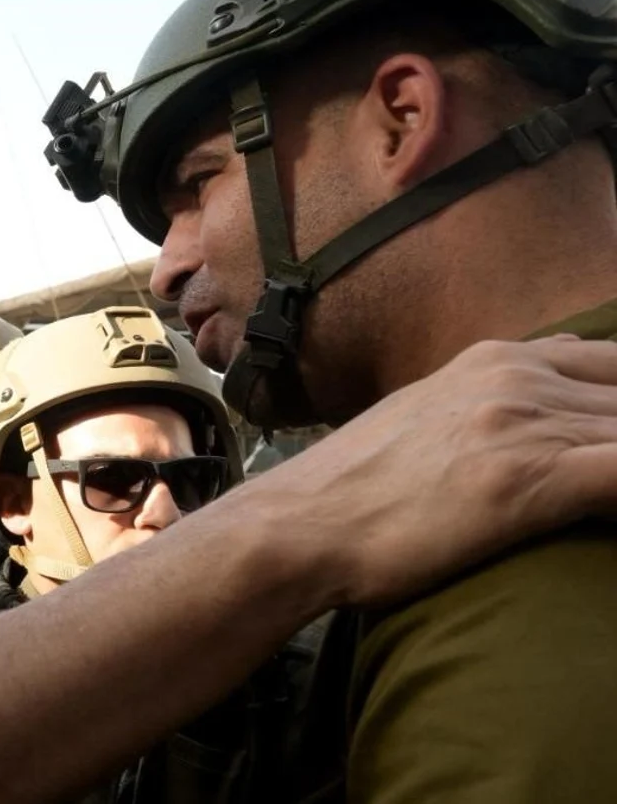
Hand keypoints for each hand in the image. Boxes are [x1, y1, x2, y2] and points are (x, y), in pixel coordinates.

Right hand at [235, 336, 616, 607]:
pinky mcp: (532, 478)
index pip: (613, 364)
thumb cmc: (354, 490)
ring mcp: (524, 423)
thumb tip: (555, 373)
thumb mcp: (424, 412)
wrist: (300, 526)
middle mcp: (516, 376)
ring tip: (612, 493)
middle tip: (608, 475)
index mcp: (494, 358)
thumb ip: (493, 391)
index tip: (609, 439)